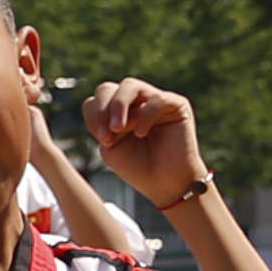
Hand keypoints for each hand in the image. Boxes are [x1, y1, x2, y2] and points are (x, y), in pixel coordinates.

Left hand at [80, 80, 211, 209]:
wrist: (165, 185)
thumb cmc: (138, 167)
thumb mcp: (111, 146)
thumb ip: (103, 124)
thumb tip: (105, 103)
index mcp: (116, 112)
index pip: (96, 100)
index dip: (94, 116)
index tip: (102, 140)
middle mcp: (135, 102)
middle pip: (107, 89)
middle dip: (102, 110)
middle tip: (107, 135)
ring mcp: (155, 100)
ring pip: (129, 85)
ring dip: (118, 105)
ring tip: (118, 128)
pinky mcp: (177, 104)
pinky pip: (157, 98)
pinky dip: (145, 115)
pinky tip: (141, 133)